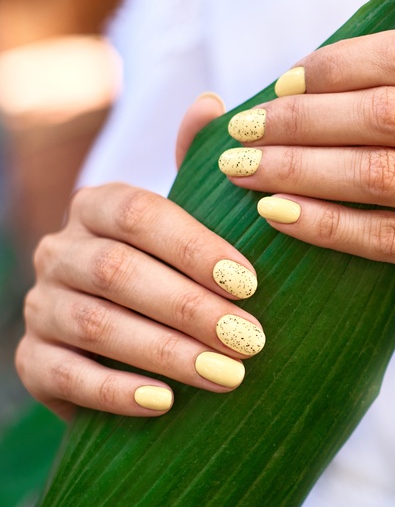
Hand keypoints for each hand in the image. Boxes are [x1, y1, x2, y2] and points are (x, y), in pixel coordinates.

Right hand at [16, 95, 265, 418]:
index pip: (140, 215)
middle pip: (119, 273)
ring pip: (96, 325)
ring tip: (228, 376)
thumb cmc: (180, 269)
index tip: (251, 283)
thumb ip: (200, 168)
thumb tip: (212, 103)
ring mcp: (40, 305)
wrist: (138, 338)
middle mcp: (60, 249)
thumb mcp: (195, 219)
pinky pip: (65, 375)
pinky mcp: (31, 361)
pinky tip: (164, 403)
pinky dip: (116, 391)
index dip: (194, 247)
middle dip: (190, 308)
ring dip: (166, 352)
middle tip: (251, 339)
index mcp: (99, 205)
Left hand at [220, 0, 394, 333]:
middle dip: (303, 120)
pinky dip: (325, 224)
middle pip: (393, 115)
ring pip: (386, 176)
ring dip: (300, 170)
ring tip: (244, 169)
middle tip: (244, 129)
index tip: (280, 83)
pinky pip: (391, 240)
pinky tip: (277, 215)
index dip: (337, 65)